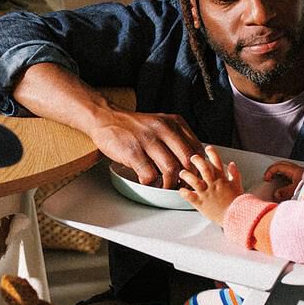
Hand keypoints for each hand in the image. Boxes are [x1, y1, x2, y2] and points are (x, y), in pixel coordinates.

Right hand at [87, 108, 202, 188]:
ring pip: (171, 169)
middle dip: (187, 178)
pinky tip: (147, 181)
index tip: (193, 175)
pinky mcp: (133, 152)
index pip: (197, 148)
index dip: (197, 167)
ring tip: (165, 186)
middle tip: (181, 185)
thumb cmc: (133, 126)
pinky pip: (149, 175)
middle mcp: (164, 129)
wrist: (106, 118)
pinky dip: (150, 183)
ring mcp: (148, 140)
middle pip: (187, 160)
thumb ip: (175, 138)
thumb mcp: (160, 124)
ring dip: (169, 183)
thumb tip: (190, 161)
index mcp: (174, 123)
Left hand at [177, 145, 243, 223]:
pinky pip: (190, 197)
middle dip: (197, 161)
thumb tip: (231, 164)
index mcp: (222, 180)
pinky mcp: (201, 203)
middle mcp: (213, 185)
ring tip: (182, 172)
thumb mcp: (238, 186)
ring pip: (195, 181)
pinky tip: (180, 190)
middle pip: (204, 168)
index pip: (217, 162)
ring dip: (187, 175)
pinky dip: (184, 193)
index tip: (207, 148)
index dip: (212, 153)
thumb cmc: (237, 203)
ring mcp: (206, 194)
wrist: (236, 217)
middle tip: (192, 157)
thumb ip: (234, 174)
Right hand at [257, 160, 303, 200]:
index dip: (270, 171)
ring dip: (280, 174)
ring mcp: (302, 174)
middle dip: (273, 170)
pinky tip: (285, 187)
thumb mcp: (296, 191)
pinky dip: (286, 179)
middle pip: (282, 165)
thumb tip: (276, 194)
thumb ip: (284, 192)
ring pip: (287, 170)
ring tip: (276, 182)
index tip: (266, 179)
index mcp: (295, 170)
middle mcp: (298, 170)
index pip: (278, 166)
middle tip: (268, 177)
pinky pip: (292, 176)